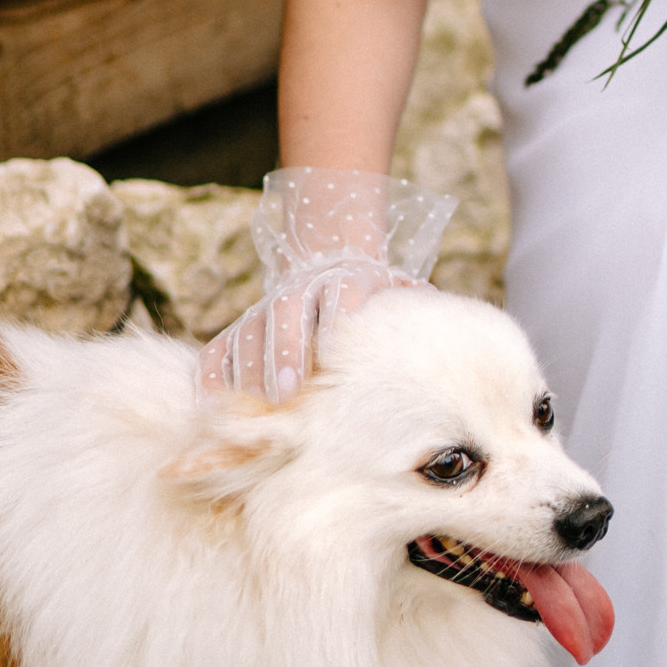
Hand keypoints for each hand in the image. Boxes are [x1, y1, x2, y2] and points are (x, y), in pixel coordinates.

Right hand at [194, 165, 455, 404]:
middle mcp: (301, 291)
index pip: (341, 293)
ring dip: (249, 369)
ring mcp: (264, 310)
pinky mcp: (238, 331)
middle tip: (287, 390)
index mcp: (348, 281)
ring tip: (255, 405)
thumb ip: (417, 313)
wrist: (331, 260)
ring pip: (248, 332)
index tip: (335, 340)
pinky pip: (216, 351)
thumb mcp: (401, 295)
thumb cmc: (375, 301)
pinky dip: (211, 376)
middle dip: (284, 350)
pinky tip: (211, 406)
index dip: (336, 314)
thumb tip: (455, 341)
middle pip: (286, 312)